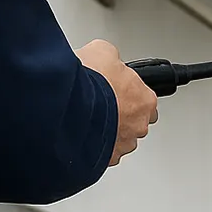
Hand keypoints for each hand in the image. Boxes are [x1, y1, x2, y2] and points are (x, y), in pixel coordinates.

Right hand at [75, 40, 158, 165]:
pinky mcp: (103, 161)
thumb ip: (111, 57)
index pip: (146, 99)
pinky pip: (100, 154)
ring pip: (118, 140)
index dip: (129, 93)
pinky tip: (79, 132)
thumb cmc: (88, 82)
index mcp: (145, 100)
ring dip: (107, 131)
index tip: (118, 89)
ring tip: (87, 118)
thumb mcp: (102, 51)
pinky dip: (91, 146)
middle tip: (101, 103)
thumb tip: (106, 57)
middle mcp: (138, 125)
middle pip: (134, 121)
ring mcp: (121, 145)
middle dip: (120, 114)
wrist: (65, 106)